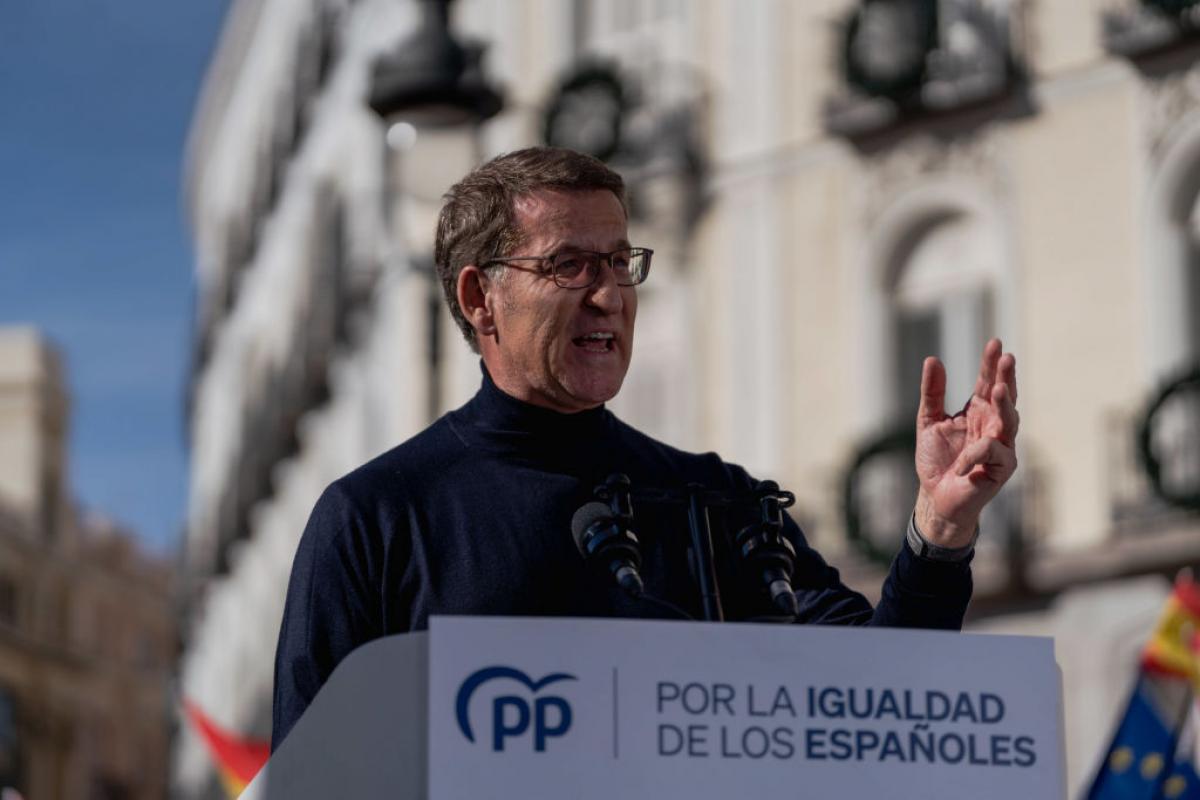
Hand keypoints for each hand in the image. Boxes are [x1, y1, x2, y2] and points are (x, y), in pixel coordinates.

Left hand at [913, 338, 1018, 547]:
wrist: (935, 496)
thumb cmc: (937, 461)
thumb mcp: (928, 422)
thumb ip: (932, 393)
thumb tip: (932, 359)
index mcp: (977, 412)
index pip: (987, 383)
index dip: (990, 364)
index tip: (995, 343)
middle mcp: (994, 426)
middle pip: (1004, 397)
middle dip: (1006, 377)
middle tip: (1006, 357)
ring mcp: (1002, 446)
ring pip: (1010, 420)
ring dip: (1004, 404)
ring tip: (998, 388)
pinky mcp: (1002, 468)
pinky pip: (992, 451)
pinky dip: (974, 453)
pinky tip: (961, 463)